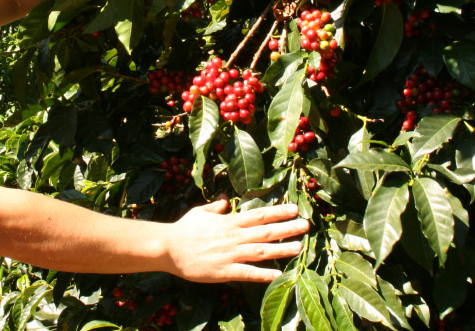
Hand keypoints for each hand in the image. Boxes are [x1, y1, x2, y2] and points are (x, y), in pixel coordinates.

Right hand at [162, 199, 308, 282]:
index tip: (294, 208)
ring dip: (282, 249)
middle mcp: (234, 236)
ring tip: (300, 247)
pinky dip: (264, 274)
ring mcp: (231, 254)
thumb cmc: (183, 229)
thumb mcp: (200, 212)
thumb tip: (224, 199)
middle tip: (306, 225)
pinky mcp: (225, 271)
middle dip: (288, 228)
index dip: (278, 211)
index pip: (259, 215)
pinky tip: (278, 274)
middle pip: (266, 231)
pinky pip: (248, 273)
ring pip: (262, 250)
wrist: (168, 248)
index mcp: (229, 222)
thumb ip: (215, 207)